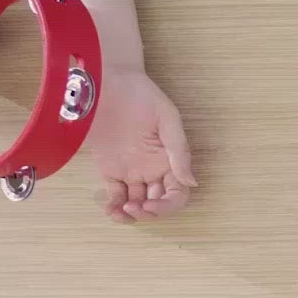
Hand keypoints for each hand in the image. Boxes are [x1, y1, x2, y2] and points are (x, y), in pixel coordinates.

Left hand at [85, 69, 197, 221]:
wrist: (107, 83)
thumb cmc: (141, 95)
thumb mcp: (167, 119)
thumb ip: (179, 151)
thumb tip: (191, 183)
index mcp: (170, 160)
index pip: (177, 193)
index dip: (167, 206)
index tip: (151, 205)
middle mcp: (153, 170)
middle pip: (157, 203)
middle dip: (148, 212)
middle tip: (135, 208)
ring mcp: (131, 171)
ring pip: (137, 203)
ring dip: (131, 214)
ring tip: (121, 212)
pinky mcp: (110, 170)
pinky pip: (115, 195)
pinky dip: (114, 207)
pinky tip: (111, 210)